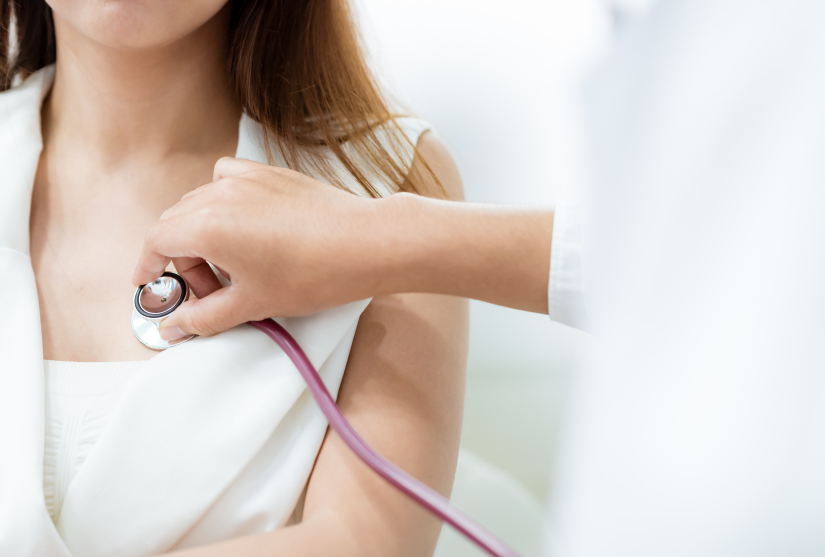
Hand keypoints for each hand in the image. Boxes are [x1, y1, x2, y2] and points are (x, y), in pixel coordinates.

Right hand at [132, 157, 388, 338]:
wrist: (364, 244)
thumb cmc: (315, 272)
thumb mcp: (252, 303)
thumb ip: (204, 317)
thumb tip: (176, 328)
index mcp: (207, 225)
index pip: (156, 240)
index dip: (148, 265)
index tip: (149, 282)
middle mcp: (220, 194)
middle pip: (176, 222)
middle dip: (182, 259)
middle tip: (210, 292)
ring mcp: (247, 179)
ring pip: (200, 202)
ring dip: (201, 233)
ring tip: (232, 265)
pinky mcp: (270, 173)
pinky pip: (228, 179)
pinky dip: (223, 201)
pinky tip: (244, 224)